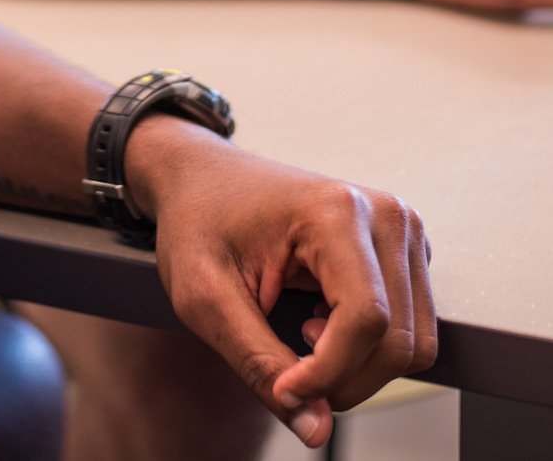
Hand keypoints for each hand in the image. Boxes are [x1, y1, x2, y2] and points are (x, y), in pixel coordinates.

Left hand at [128, 119, 435, 448]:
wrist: (201, 178)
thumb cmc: (198, 221)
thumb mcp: (205, 297)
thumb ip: (260, 364)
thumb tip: (317, 432)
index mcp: (336, 210)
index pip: (367, 320)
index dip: (327, 374)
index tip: (281, 389)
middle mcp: (384, 214)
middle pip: (397, 339)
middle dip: (342, 376)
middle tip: (286, 366)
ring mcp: (400, 230)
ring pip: (411, 342)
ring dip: (356, 363)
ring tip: (301, 333)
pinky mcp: (402, 250)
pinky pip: (407, 327)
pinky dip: (366, 346)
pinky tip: (320, 319)